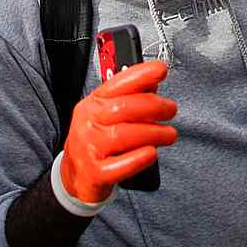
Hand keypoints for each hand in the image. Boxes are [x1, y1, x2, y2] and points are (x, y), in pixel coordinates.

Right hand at [59, 61, 176, 203]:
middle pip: (123, 108)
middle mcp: (88, 122)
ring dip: (153, 132)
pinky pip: (120, 164)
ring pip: (124, 135)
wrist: (76, 176)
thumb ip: (129, 100)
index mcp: (93, 104)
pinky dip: (139, 158)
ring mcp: (89, 147)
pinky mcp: (94, 172)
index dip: (140, 75)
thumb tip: (153, 85)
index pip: (116, 84)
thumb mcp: (106, 116)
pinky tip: (151, 153)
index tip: (160, 70)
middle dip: (153, 106)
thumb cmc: (97, 142)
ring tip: (169, 134)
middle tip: (170, 110)